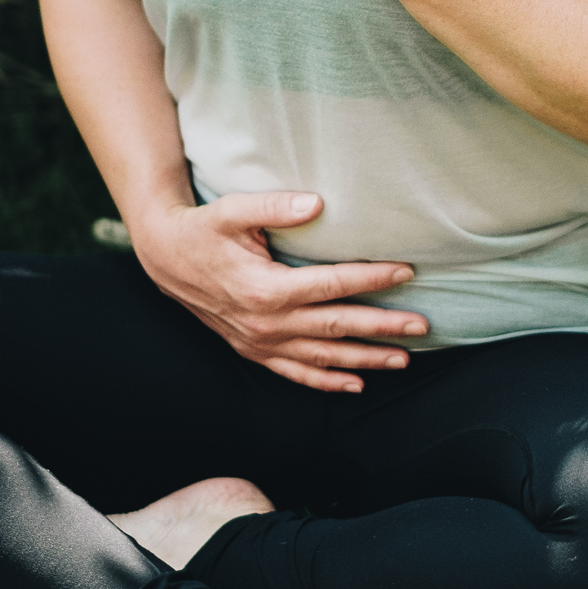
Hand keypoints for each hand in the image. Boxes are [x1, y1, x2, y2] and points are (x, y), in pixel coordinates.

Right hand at [128, 189, 428, 392]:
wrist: (165, 258)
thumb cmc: (203, 229)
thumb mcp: (232, 210)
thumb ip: (274, 206)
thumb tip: (317, 204)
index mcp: (265, 287)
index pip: (331, 285)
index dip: (371, 278)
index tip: (405, 271)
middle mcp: (265, 323)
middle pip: (336, 326)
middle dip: (382, 327)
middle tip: (422, 325)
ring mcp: (259, 342)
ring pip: (322, 356)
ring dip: (365, 359)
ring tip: (403, 359)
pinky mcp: (253, 351)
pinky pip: (295, 373)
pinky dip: (326, 381)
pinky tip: (355, 384)